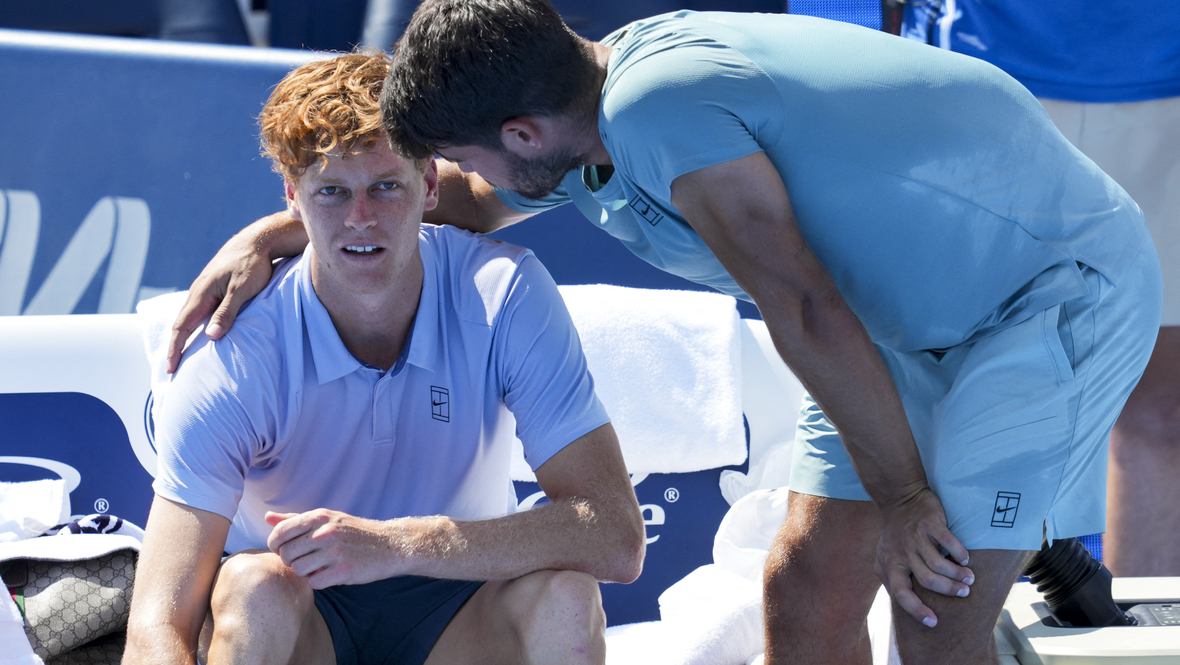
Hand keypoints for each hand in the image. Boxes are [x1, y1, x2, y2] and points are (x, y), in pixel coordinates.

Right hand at [165, 213, 294, 372]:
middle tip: (172, 370)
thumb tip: (210, 336)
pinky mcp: (214, 288)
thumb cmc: (252, 265)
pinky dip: (194, 326)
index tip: (171, 368)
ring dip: (184, 337)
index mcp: (201, 293)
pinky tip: (199, 334)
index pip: (182, 327)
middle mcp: (198, 292)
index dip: (175, 349)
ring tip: (182, 356)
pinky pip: (199, 311)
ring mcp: (205, 290)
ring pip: (189, 317)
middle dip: (175, 347)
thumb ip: (227, 312)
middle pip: (182, 324)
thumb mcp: (242, 290)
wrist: (257, 241)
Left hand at [265, 510, 397, 588]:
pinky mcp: (344, 570)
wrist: (389, 545)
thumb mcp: (327, 519)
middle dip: (291, 561)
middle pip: (286, 554)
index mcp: (319, 517)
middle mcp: (325, 532)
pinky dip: (319, 582)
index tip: (285, 550)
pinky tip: (329, 574)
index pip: (280, 532)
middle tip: (305, 560)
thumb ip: (296, 519)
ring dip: (305, 572)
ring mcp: (335, 551)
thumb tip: (268, 517)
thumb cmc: (354, 532)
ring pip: (298, 569)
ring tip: (318, 567)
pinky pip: (315, 582)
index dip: (276, 545)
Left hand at [874, 486, 973, 626]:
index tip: (933, 622)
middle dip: (948, 589)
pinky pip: (948, 541)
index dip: (916, 609)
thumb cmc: (895, 534)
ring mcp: (915, 537)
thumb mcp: (886, 557)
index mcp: (889, 564)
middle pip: (927, 579)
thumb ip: (893, 578)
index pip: (900, 593)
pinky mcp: (929, 522)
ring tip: (969, 578)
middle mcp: (901, 552)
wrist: (899, 499)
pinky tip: (966, 559)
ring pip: (939, 563)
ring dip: (957, 574)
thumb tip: (906, 605)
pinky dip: (959, 553)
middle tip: (964, 592)